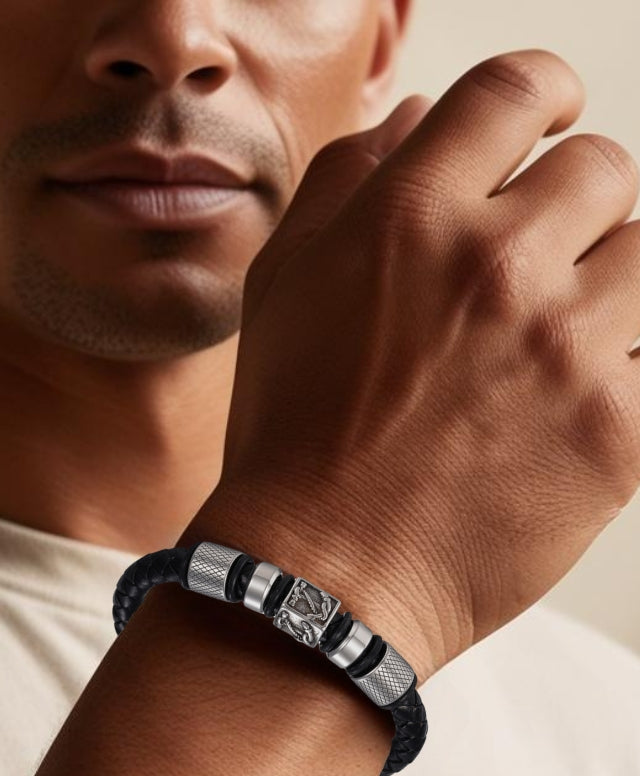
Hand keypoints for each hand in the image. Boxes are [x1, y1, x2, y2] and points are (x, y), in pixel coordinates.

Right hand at [215, 48, 639, 682]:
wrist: (318, 574)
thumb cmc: (287, 438)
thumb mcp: (280, 291)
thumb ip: (344, 184)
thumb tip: (416, 118)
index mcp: (408, 220)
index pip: (516, 90)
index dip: (541, 97)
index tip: (544, 125)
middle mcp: (496, 266)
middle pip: (603, 170)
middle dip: (568, 210)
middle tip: (527, 270)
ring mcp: (569, 349)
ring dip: (607, 285)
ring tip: (552, 341)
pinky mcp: (619, 433)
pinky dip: (620, 373)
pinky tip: (566, 406)